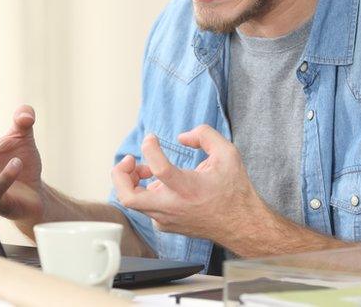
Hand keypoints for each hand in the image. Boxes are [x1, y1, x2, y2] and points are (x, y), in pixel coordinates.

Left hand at [110, 125, 265, 241]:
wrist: (240, 225)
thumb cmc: (233, 190)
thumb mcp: (228, 154)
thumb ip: (204, 135)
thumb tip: (181, 137)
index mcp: (188, 189)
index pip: (159, 169)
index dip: (149, 148)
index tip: (151, 138)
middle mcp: (173, 207)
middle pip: (128, 198)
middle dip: (120, 175)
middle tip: (130, 160)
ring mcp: (166, 219)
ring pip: (133, 202)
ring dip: (132, 181)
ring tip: (145, 169)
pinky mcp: (164, 225)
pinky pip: (145, 208)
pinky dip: (144, 192)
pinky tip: (158, 184)